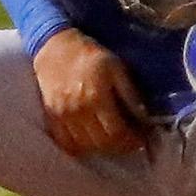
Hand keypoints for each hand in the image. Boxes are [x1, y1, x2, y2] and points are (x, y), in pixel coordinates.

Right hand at [32, 28, 148, 157]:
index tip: (143, 139)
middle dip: (120, 147)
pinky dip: (81, 148)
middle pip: (101, 143)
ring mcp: (62, 117)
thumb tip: (145, 119)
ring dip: (102, 149)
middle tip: (131, 142)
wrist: (55, 47)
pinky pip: (66, 144)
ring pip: (85, 147)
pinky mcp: (51, 118)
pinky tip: (92, 141)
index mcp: (96, 97)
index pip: (117, 132)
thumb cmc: (91, 56)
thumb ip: (130, 95)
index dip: (132, 140)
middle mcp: (77, 111)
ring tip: (114, 141)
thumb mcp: (117, 68)